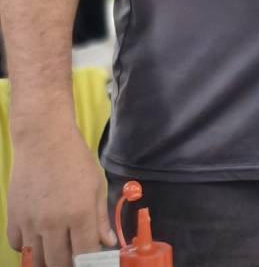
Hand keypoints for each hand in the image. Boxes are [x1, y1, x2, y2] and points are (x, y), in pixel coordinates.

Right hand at [6, 123, 115, 265]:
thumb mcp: (96, 186)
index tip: (93, 261)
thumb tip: (107, 243)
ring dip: (47, 261)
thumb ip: (100, 218)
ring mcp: (30, 222)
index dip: (90, 262)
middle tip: (75, 259)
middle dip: (69, 265)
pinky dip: (27, 249)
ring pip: (35, 259)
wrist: (43, 142)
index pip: (84, 254)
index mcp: (79, 214)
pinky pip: (17, 246)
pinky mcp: (13, 217)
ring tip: (57, 253)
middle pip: (58, 262)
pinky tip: (38, 240)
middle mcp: (53, 222)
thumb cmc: (75, 160)